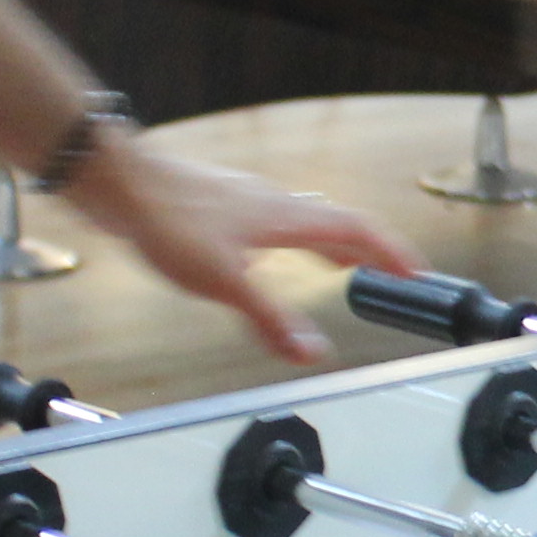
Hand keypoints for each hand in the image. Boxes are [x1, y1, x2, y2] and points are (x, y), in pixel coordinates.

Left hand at [67, 135, 417, 361]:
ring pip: (305, 221)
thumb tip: (312, 353)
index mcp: (288, 217)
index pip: (359, 231)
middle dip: (369, 251)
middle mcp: (275, 202)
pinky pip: (275, 223)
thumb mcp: (224, 282)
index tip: (418, 274)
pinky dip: (292, 242)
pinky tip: (268, 256)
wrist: (118, 182)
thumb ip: (271, 319)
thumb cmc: (167, 219)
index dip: (393, 253)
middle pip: (338, 224)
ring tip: (341, 266)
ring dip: (331, 244)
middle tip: (389, 274)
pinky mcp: (221, 206)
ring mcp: (247, 201)